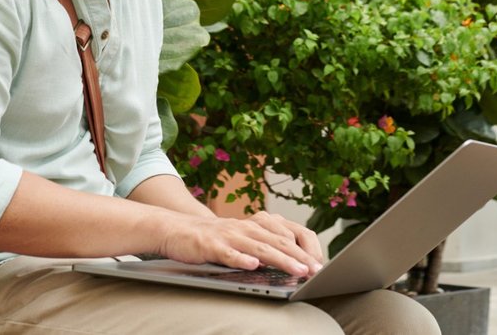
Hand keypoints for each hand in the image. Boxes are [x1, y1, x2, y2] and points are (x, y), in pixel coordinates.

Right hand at [161, 210, 323, 276]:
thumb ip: (264, 247)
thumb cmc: (214, 238)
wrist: (178, 230)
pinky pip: (229, 253)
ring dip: (280, 259)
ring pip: (259, 248)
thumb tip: (291, 262)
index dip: (305, 248)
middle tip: (315, 271)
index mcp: (257, 225)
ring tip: (296, 269)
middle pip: (278, 241)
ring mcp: (230, 235)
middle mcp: (247, 227)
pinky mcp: (212, 245)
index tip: (318, 264)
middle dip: (299, 257)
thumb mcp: (242, 239)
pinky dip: (241, 259)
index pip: (288, 234)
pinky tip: (252, 266)